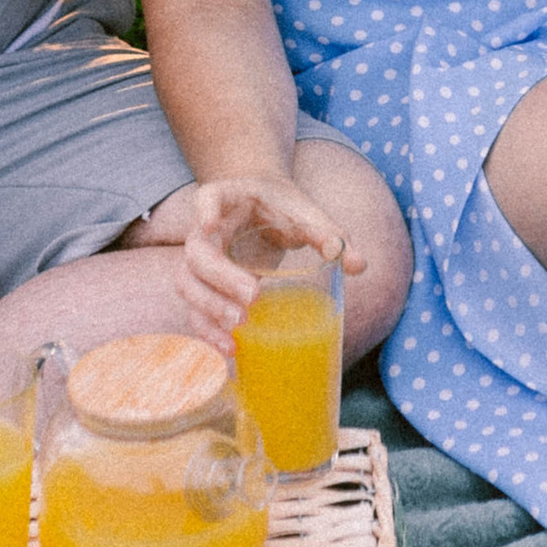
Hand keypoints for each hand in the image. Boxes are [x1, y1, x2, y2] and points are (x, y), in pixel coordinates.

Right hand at [172, 173, 360, 349]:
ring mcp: (200, 260)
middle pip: (197, 253)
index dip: (203, 210)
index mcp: (228, 197)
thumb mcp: (305, 212)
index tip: (210, 224)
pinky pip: (195, 311)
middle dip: (219, 279)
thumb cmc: (283, 208)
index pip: (208, 196)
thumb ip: (329, 234)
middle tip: (251, 297)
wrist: (263, 208)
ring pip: (188, 286)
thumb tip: (358, 265)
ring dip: (209, 310)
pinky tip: (231, 350)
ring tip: (238, 331)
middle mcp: (205, 229)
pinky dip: (208, 331)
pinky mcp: (204, 288)